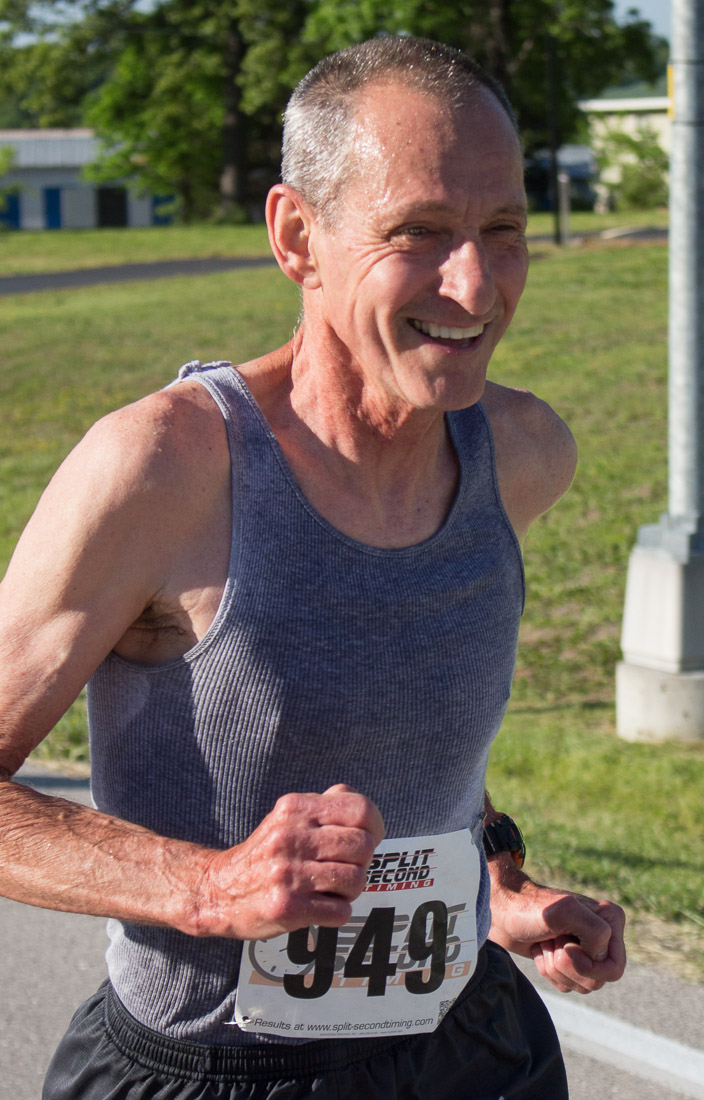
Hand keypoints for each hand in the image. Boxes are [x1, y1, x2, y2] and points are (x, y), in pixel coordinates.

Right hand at [191, 784, 383, 940]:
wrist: (218, 891)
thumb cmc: (266, 853)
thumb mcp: (287, 817)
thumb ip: (325, 806)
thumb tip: (365, 810)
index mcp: (294, 808)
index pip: (359, 809)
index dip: (375, 825)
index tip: (370, 837)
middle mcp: (290, 836)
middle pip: (362, 846)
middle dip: (362, 861)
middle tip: (344, 868)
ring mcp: (288, 873)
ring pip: (356, 880)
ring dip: (349, 889)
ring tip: (330, 889)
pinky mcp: (287, 907)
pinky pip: (340, 911)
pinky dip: (337, 912)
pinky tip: (318, 906)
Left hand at [487, 859, 625, 993]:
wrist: (502, 911)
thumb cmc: (530, 909)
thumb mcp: (564, 912)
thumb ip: (594, 931)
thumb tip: (601, 956)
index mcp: (611, 919)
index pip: (613, 969)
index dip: (587, 967)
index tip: (564, 947)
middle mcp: (604, 935)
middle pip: (596, 982)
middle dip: (566, 965)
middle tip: (551, 941)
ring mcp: (587, 949)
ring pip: (581, 986)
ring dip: (555, 967)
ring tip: (544, 943)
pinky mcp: (570, 961)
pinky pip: (567, 986)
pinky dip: (548, 972)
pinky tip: (540, 951)